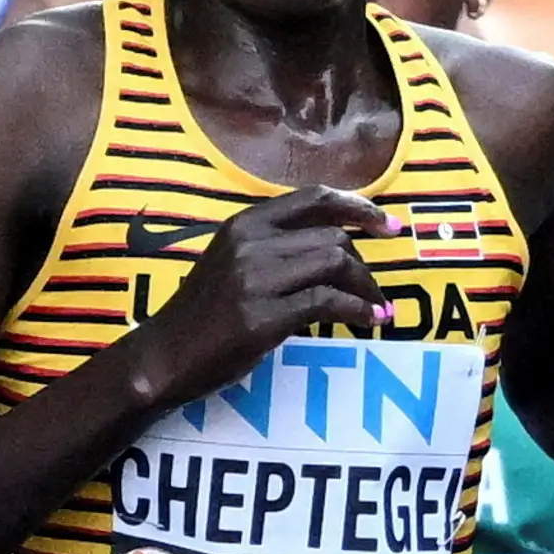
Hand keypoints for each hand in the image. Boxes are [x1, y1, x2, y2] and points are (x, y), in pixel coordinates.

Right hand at [134, 186, 398, 404]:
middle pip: (333, 236)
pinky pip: (327, 301)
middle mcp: (251, 241)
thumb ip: (274, 245)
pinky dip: (357, 310)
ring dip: (366, 287)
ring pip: (336, 263)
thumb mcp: (233, 261)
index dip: (359, 206)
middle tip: (376, 290)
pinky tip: (367, 320)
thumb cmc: (203, 313)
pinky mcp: (263, 316)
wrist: (165, 356)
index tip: (389, 224)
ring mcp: (256, 278)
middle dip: (364, 264)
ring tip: (378, 308)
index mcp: (245, 222)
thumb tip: (337, 246)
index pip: (315, 198)